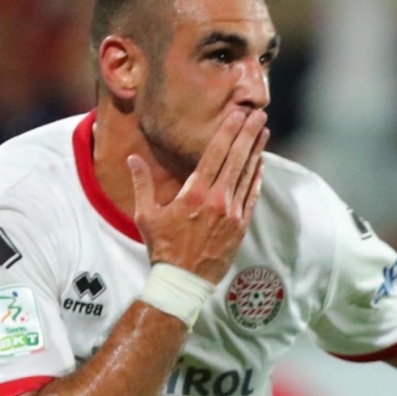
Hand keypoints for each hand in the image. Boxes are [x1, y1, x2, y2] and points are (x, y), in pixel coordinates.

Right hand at [125, 109, 267, 284]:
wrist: (183, 281)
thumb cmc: (162, 248)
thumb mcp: (146, 215)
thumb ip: (142, 184)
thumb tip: (132, 158)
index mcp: (195, 193)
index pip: (215, 154)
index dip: (228, 131)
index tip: (238, 114)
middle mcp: (217, 200)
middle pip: (236, 159)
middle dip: (248, 134)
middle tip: (258, 115)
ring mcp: (232, 213)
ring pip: (247, 175)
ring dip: (256, 152)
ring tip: (264, 132)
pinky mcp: (240, 227)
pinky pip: (251, 196)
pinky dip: (256, 178)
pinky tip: (260, 164)